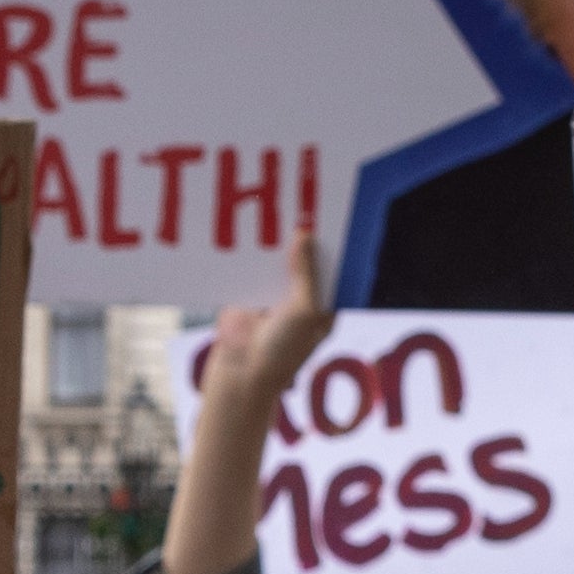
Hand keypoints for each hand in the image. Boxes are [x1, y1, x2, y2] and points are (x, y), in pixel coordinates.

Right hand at [199, 222, 335, 421]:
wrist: (240, 372)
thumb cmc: (282, 350)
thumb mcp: (304, 309)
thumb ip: (305, 271)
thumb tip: (304, 234)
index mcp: (323, 307)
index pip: (333, 269)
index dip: (334, 245)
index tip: (334, 214)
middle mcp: (301, 299)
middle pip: (305, 260)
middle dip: (305, 237)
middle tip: (306, 201)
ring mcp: (274, 295)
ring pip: (278, 260)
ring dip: (277, 241)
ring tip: (279, 206)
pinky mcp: (248, 292)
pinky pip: (252, 265)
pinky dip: (252, 251)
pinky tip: (253, 225)